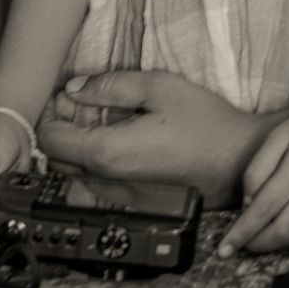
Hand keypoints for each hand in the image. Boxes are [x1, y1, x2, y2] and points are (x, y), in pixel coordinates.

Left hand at [38, 71, 276, 208]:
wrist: (238, 161)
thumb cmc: (205, 123)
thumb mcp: (160, 88)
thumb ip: (112, 86)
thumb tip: (76, 88)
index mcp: (107, 152)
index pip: (50, 139)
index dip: (49, 113)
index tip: (65, 96)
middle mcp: (106, 181)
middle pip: (56, 159)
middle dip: (61, 128)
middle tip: (83, 102)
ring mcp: (119, 196)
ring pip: (74, 174)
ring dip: (77, 146)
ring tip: (103, 118)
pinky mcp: (133, 201)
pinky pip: (97, 183)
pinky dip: (95, 160)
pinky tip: (121, 138)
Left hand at [219, 96, 288, 254]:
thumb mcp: (278, 135)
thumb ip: (258, 169)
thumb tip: (247, 204)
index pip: (262, 212)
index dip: (240, 233)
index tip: (222, 250)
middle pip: (281, 233)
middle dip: (256, 244)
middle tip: (241, 243)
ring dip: (276, 244)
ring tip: (261, 236)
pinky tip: (286, 226)